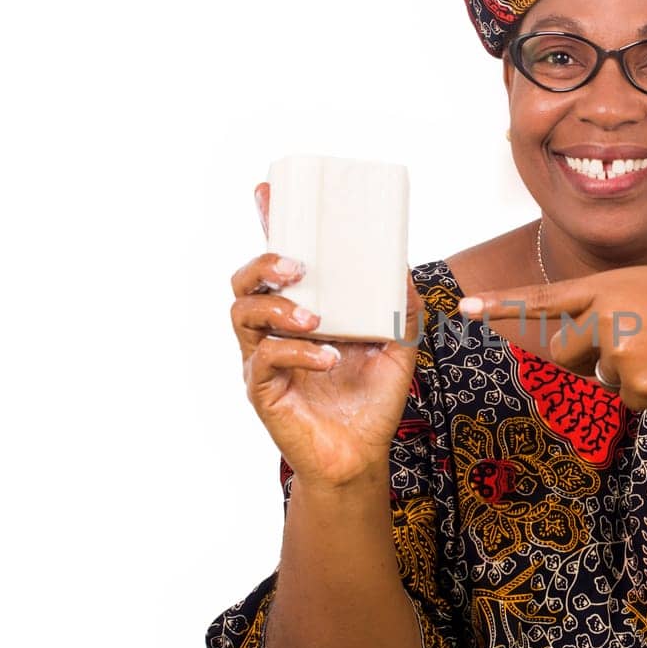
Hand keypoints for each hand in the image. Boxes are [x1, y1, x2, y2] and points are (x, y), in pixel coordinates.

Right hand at [230, 182, 421, 487]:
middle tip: (299, 266)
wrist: (361, 456)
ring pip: (242, 314)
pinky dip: (298, 352)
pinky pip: (265, 359)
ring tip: (316, 317)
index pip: (277, 266)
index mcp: (300, 314)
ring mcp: (262, 360)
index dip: (269, 226)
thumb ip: (402, 309)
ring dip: (279, 308)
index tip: (267, 191)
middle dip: (264, 263)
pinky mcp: (262, 390)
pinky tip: (328, 358)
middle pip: (243, 282)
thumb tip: (403, 267)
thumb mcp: (397, 347)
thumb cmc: (370, 401)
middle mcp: (273, 332)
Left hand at [458, 265, 646, 411]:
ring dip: (631, 375)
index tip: (465, 309)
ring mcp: (620, 352)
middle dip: (586, 358)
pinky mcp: (635, 387)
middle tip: (639, 346)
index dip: (503, 305)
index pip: (546, 297)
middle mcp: (608, 315)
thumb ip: (611, 310)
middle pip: (566, 350)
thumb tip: (584, 358)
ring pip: (602, 379)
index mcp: (612, 284)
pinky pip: (627, 400)